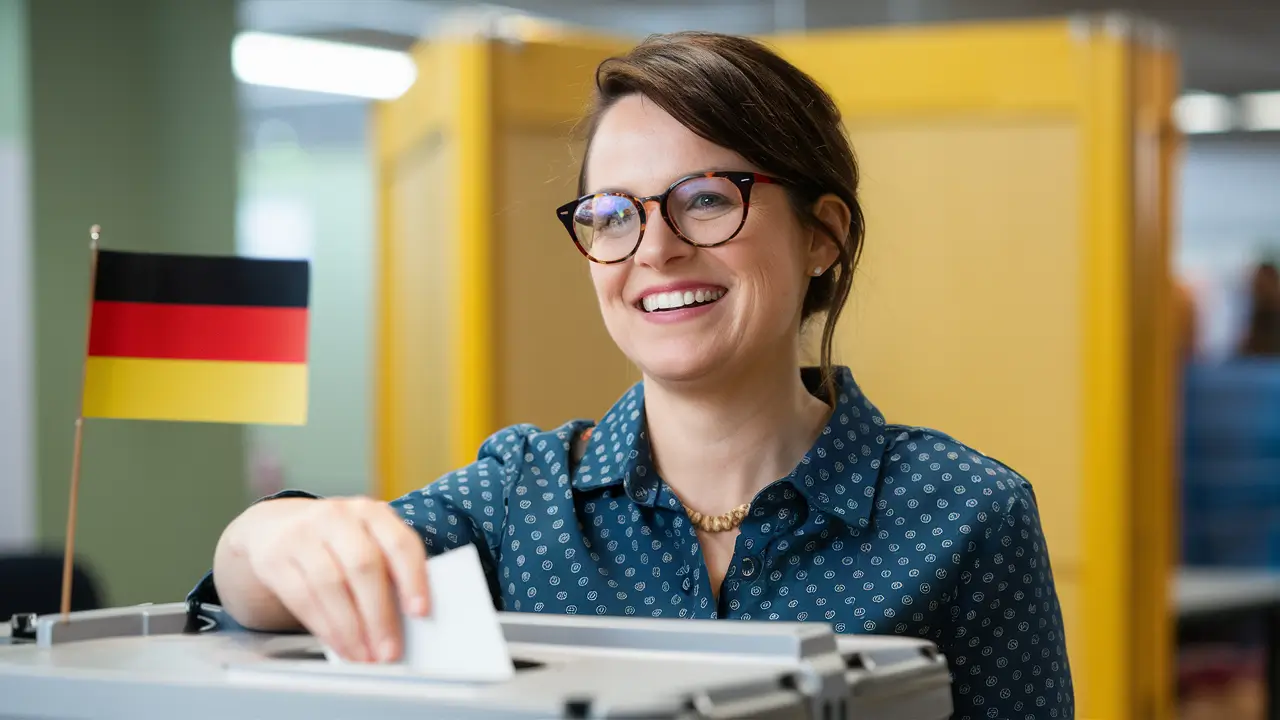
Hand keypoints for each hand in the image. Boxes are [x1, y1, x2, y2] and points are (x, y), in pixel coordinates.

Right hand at [240, 497, 429, 661]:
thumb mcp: (363, 538)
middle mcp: (337, 517)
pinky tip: (340, 646)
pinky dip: (325, 629)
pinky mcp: (274, 558)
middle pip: (364, 567)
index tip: (420, 611)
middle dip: (379, 616)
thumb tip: (408, 617)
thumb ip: (387, 566)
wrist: (273, 526)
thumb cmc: (333, 539)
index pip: (399, 542)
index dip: (413, 578)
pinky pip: (303, 599)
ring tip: (365, 656)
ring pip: (331, 586)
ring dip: (351, 630)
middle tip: (389, 650)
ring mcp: (302, 535)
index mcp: (369, 512)